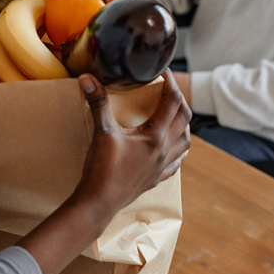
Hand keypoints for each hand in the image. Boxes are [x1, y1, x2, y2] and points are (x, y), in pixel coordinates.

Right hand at [17, 69, 190, 273]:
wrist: (99, 203)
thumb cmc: (101, 169)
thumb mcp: (101, 132)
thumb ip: (98, 103)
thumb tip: (88, 78)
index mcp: (154, 136)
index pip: (172, 101)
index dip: (170, 82)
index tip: (162, 71)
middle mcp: (164, 150)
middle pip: (184, 119)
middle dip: (179, 100)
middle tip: (167, 88)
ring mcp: (162, 166)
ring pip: (186, 141)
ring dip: (183, 125)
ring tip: (174, 114)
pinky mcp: (156, 179)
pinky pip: (176, 163)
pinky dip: (178, 150)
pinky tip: (172, 148)